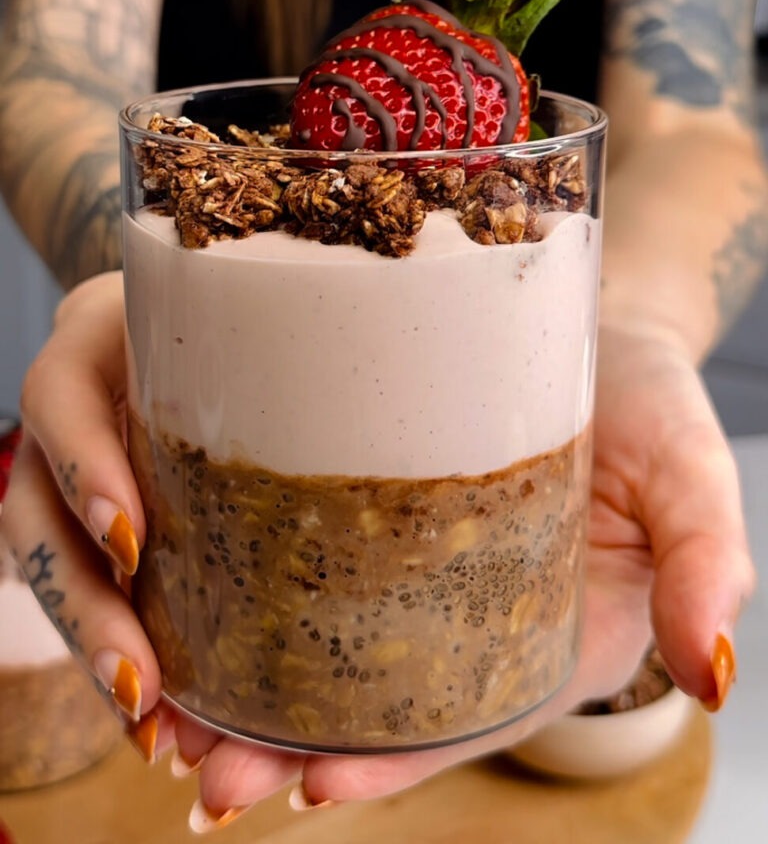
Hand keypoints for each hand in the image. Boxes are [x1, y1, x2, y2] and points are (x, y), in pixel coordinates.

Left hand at [0, 274, 753, 828]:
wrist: (593, 320)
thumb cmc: (650, 398)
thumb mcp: (690, 473)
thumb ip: (705, 557)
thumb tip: (713, 665)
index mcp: (547, 635)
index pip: (463, 724)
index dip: (395, 764)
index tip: (315, 783)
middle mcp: (472, 616)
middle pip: (375, 701)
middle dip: (288, 741)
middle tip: (202, 761)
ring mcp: (421, 566)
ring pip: (326, 647)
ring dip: (248, 684)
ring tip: (168, 707)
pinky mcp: (380, 509)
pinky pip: (311, 565)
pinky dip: (253, 593)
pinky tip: (187, 592)